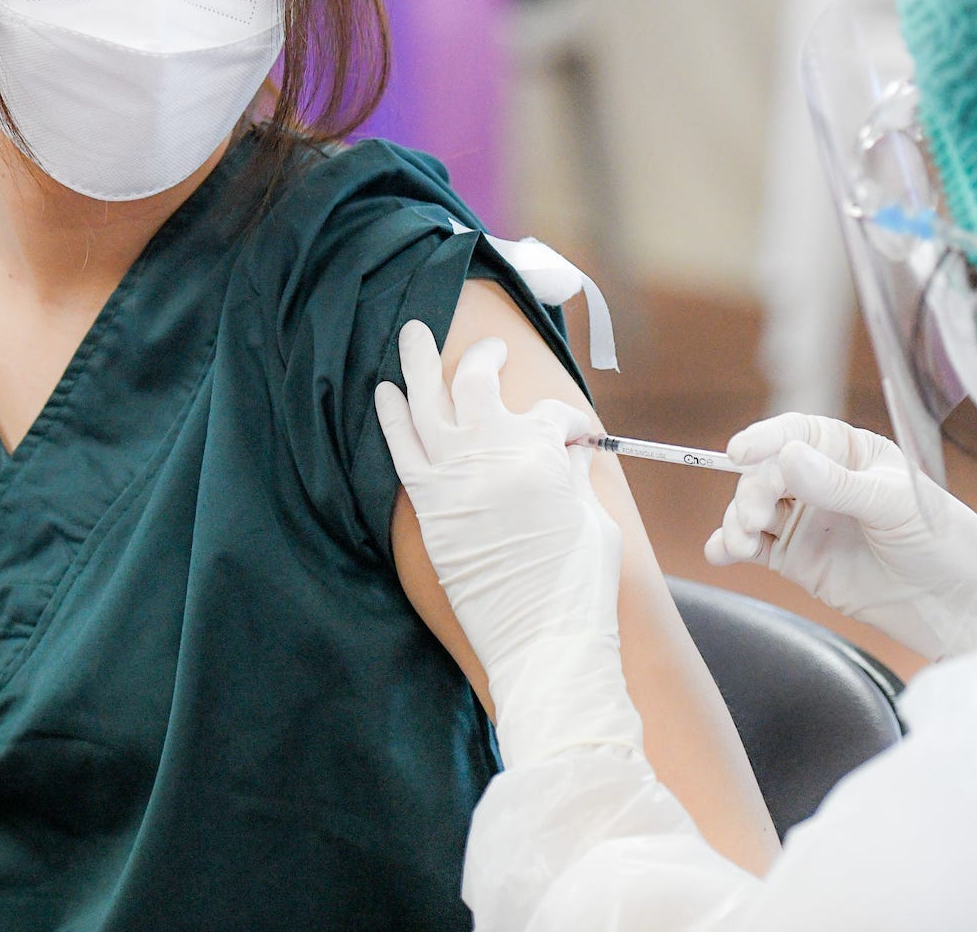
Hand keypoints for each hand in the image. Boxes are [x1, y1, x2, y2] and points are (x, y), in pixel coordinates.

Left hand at [375, 321, 639, 763]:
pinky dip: (391, 417)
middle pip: (479, 385)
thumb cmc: (580, 587)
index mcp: (541, 455)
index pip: (552, 415)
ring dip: (418, 362)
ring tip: (411, 332)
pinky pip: (401, 449)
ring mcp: (453, 479)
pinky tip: (384, 392)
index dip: (569, 422)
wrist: (543, 644)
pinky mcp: (428, 508)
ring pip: (428, 401)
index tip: (576, 439)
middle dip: (486, 358)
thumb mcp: (592, 519)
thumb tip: (563, 452)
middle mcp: (491, 455)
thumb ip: (572, 476)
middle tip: (491, 350)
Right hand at [704, 413, 976, 661]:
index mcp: (852, 454)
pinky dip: (731, 547)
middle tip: (752, 519)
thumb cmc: (946, 542)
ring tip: (740, 543)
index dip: (765, 438)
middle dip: (751, 491)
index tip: (740, 453)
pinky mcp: (801, 560)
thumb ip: (839, 485)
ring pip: (754, 509)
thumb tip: (787, 456)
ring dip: (736, 520)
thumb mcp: (896, 507)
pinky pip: (756, 546)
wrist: (963, 609)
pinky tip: (722, 553)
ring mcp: (810, 521)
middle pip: (767, 473)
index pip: (798, 433)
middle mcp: (824, 482)